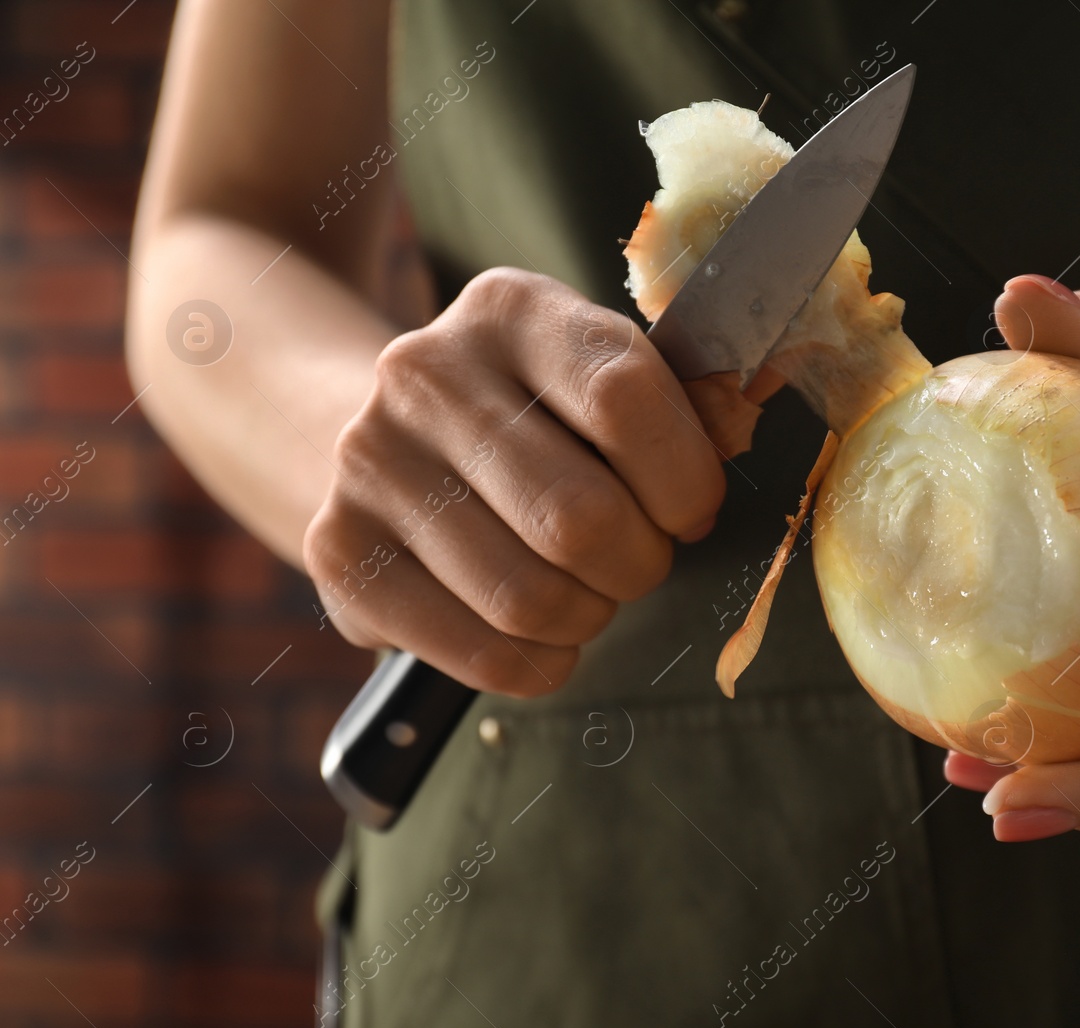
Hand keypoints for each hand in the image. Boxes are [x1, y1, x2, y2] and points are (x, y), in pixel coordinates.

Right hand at [304, 267, 725, 694]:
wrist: (378, 437)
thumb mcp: (596, 376)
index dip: (684, 479)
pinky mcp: (339, 552)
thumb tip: (738, 425)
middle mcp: (424, 374)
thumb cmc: (532, 419)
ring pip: (531, 599)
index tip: (693, 509)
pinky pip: (482, 651)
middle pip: (579, 519)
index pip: (624, 400)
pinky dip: (540, 664)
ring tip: (588, 592)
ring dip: (591, 616)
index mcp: (510, 309)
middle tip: (641, 560)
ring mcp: (369, 463)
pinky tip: (545, 635)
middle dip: (641, 564)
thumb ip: (677, 403)